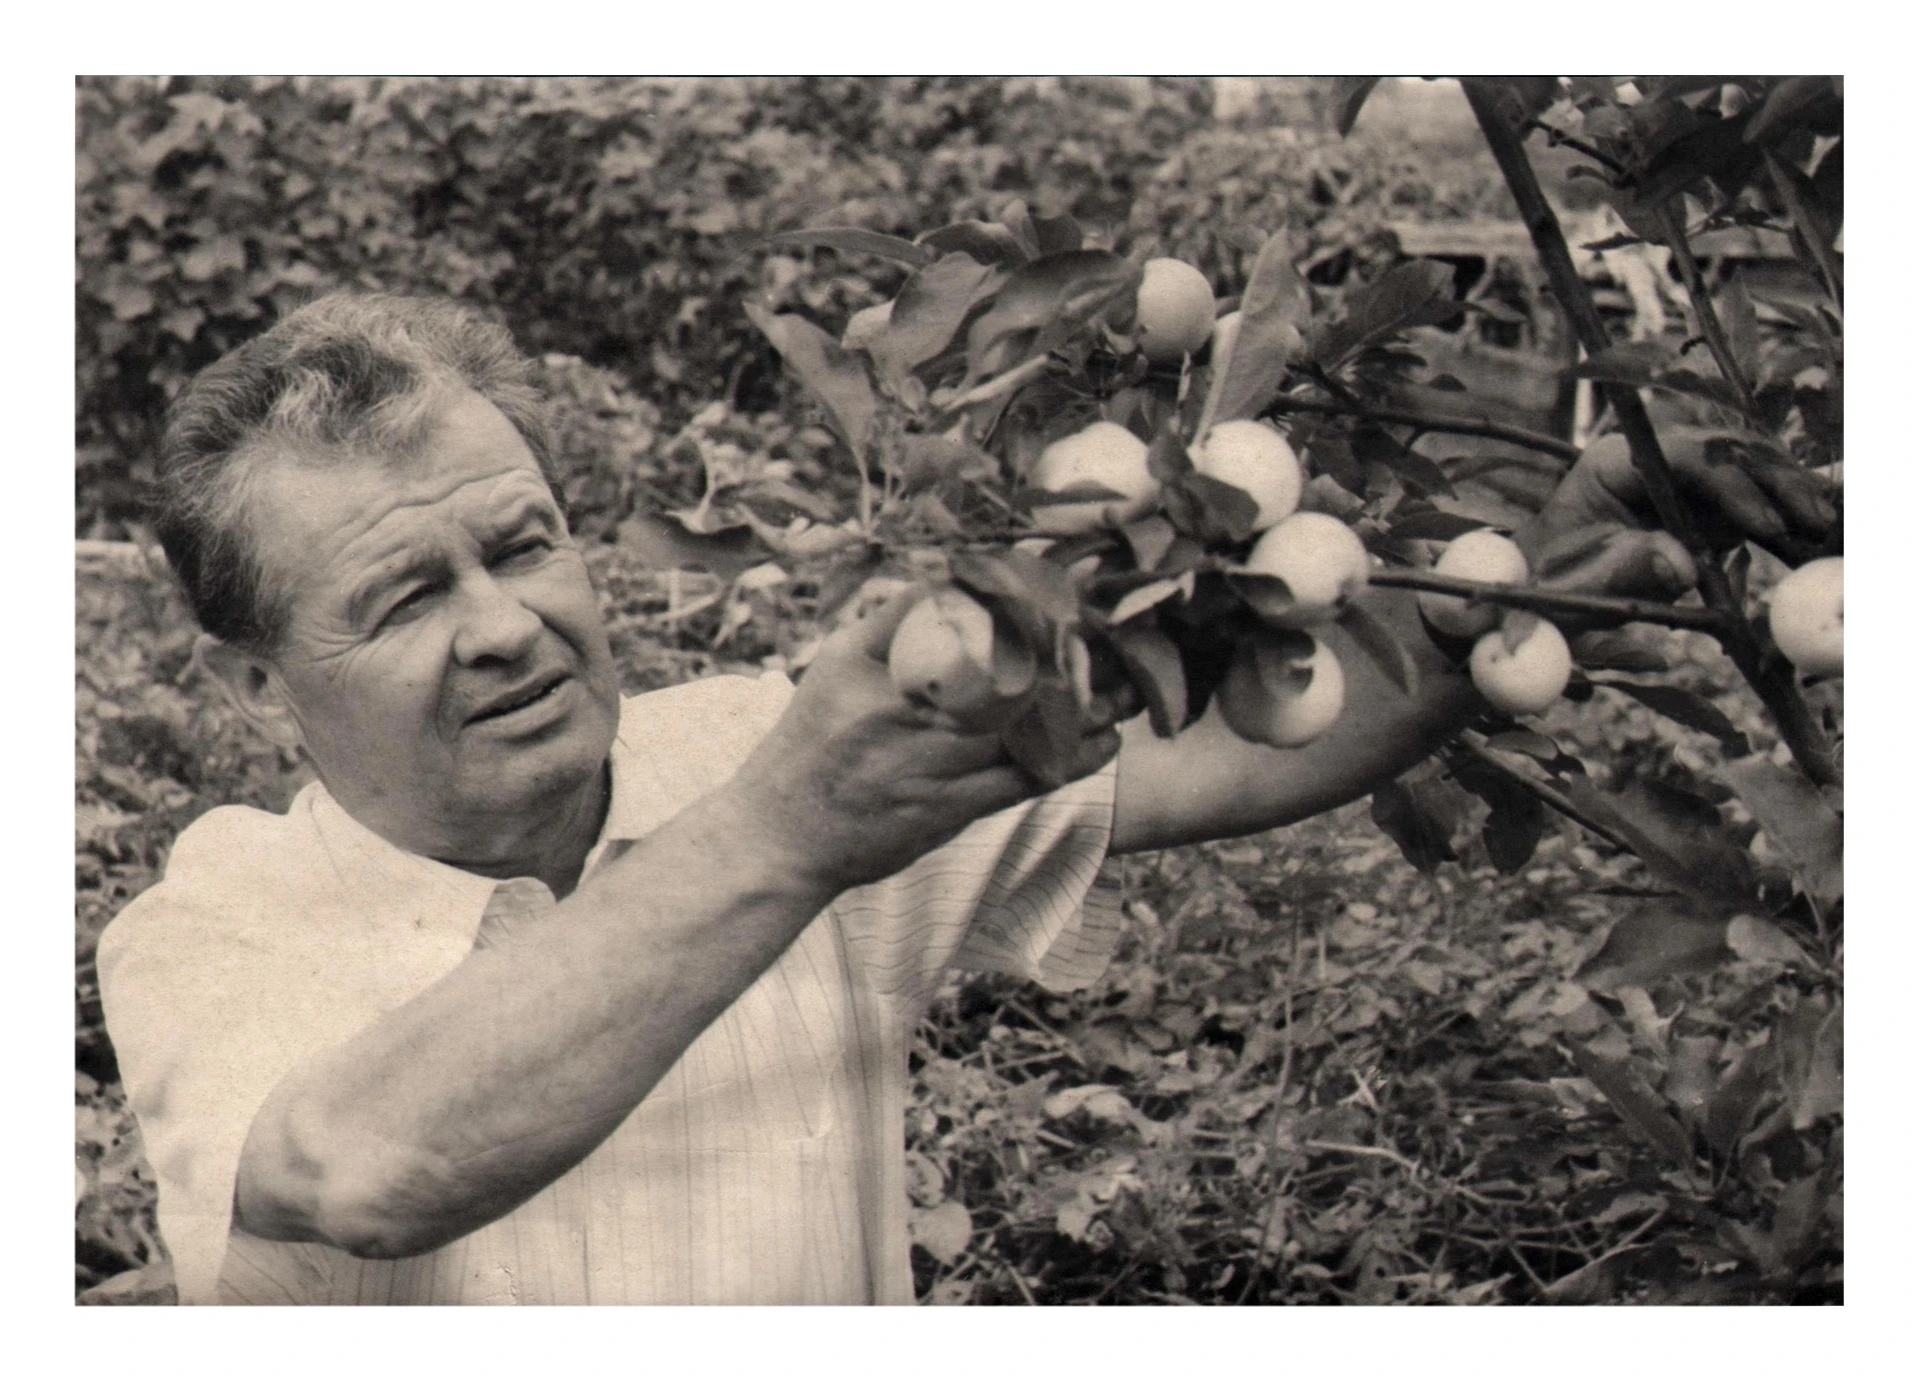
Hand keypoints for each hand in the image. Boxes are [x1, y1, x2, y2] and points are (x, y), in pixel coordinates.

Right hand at [726, 584, 1115, 894]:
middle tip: (1111, 626)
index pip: (948, 608)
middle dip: (1066, 642)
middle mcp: (898, 708)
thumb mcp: (836, 665)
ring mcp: (927, 759)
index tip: (1058, 574)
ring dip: (1084, 701)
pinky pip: (1024, 776)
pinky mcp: (949, 807)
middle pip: (1002, 662)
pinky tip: (1104, 738)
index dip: (1012, 589)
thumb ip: (892, 621)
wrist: (783, 835)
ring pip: (1023, 720)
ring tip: (1126, 682)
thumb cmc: (813, 743)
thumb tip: (956, 581)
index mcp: (868, 662)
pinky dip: (1072, 756)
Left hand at [1518, 427, 1836, 616]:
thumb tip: (1684, 564)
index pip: (1688, 458)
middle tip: (1814, 520)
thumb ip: (1628, 569)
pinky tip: (1814, 531)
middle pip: (1728, 454)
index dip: (1732, 487)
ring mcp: (1682, 481)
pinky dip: (1782, 515)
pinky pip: (1750, 503)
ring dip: (1789, 495)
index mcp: (1616, 462)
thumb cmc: (1552, 587)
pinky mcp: (1702, 508)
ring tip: (1823, 525)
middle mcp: (1655, 459)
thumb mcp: (1581, 585)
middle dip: (1776, 484)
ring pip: (1748, 471)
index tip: (1763, 523)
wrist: (1543, 595)